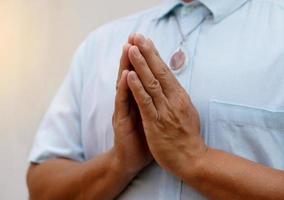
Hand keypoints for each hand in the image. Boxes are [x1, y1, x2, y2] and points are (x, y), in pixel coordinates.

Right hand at [111, 43, 151, 177]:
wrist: (130, 160)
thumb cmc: (144, 139)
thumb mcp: (152, 117)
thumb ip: (154, 103)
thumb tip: (165, 90)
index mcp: (140, 100)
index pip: (143, 77)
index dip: (146, 60)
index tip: (149, 42)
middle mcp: (130, 102)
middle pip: (133, 75)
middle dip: (135, 55)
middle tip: (135, 37)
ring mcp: (124, 110)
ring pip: (125, 84)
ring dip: (126, 66)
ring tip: (128, 48)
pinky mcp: (121, 121)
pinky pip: (123, 103)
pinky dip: (125, 88)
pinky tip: (126, 75)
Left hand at [126, 34, 207, 178]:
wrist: (192, 159)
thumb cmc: (187, 136)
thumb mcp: (187, 111)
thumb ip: (178, 97)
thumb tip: (171, 83)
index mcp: (180, 96)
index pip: (166, 71)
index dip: (155, 55)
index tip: (146, 41)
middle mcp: (173, 100)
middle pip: (159, 72)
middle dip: (147, 52)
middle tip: (137, 36)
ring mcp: (165, 111)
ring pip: (151, 83)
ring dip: (140, 65)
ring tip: (131, 49)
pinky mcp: (156, 123)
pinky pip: (145, 102)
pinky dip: (137, 88)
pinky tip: (130, 76)